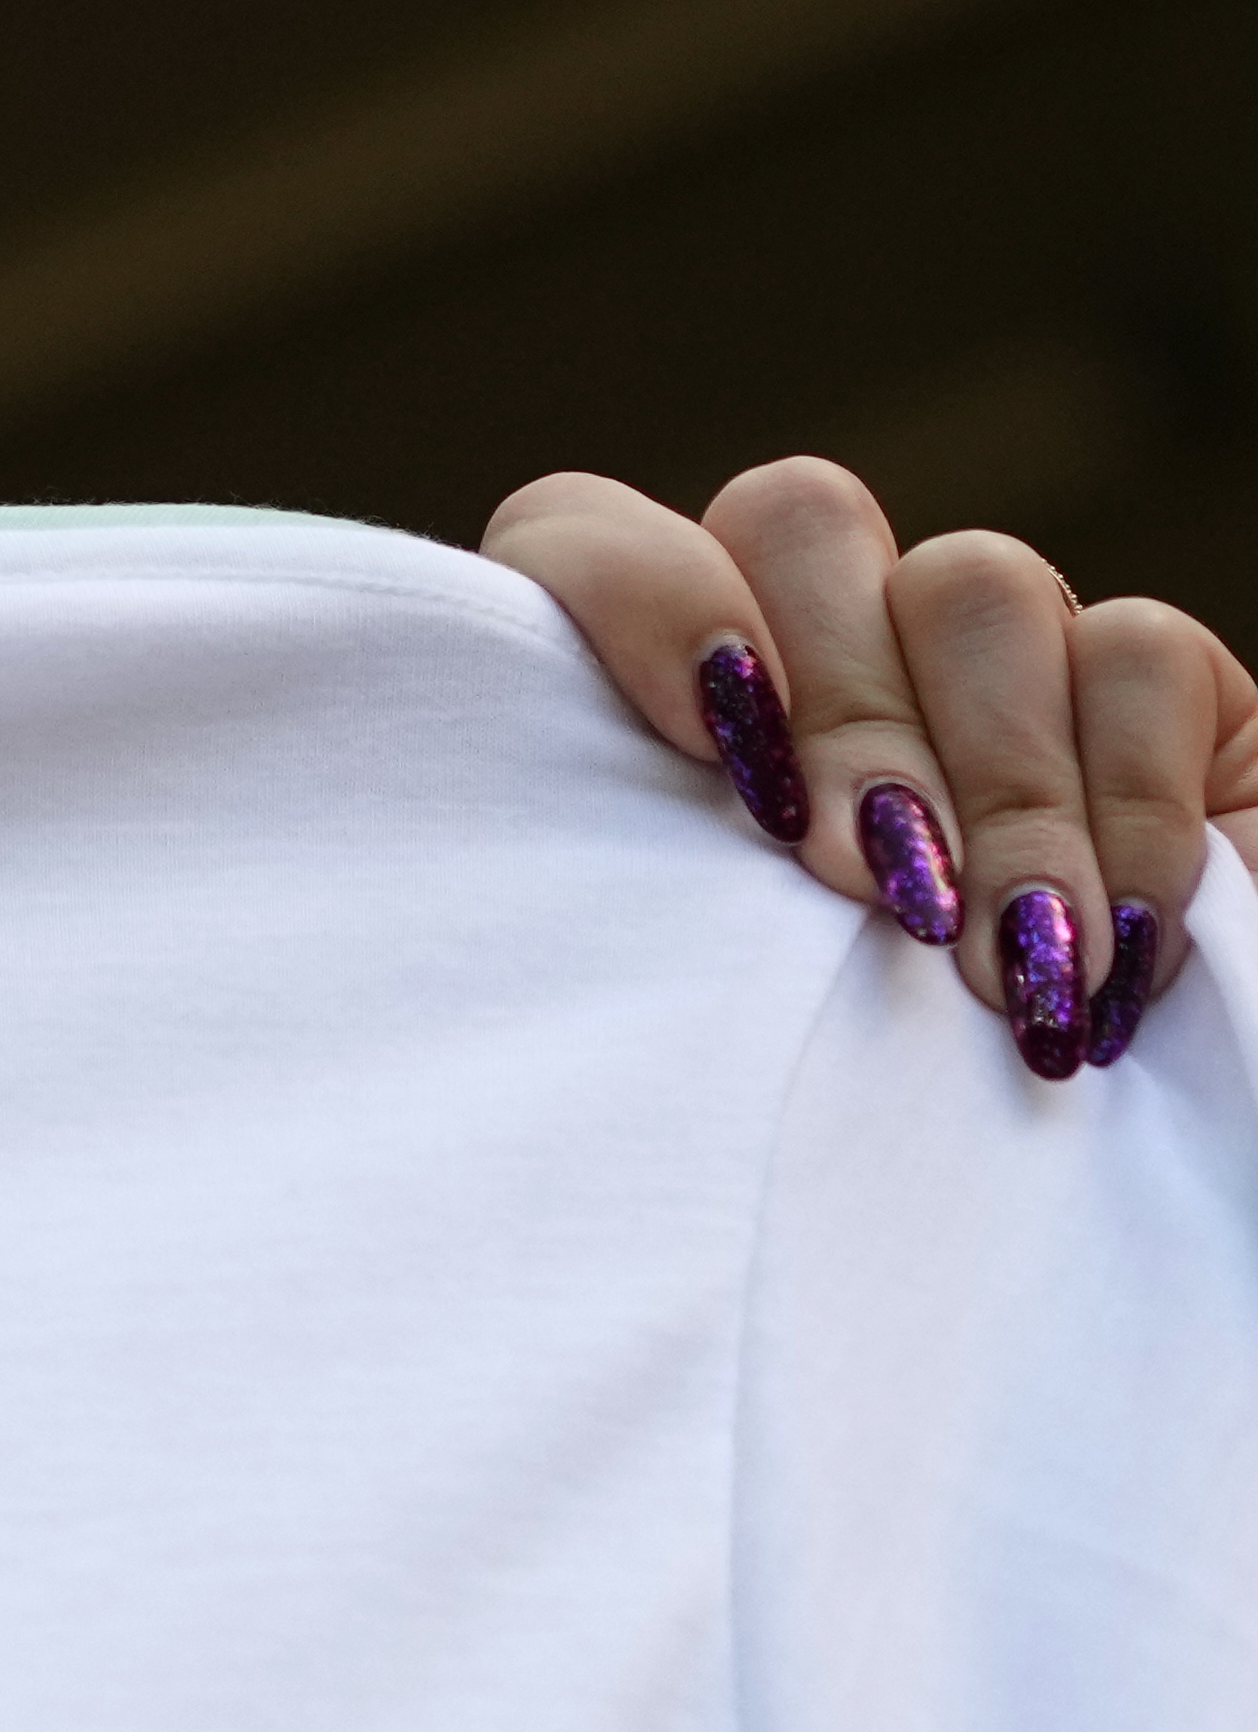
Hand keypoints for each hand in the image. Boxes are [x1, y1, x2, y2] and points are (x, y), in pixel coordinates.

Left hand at [485, 460, 1257, 1077]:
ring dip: (991, 780)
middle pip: (797, 521)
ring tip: (996, 959)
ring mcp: (991, 656)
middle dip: (839, 710)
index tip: (703, 750)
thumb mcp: (731, 1034)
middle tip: (866, 882)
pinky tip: (1119, 948)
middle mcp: (824, 649)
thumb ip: (661, 920)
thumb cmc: (874, 1143)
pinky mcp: (1154, 689)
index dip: (630, 593)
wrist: (1143, 1210)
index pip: (590, 535)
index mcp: (674, 713)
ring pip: (967, 578)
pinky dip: (1127, 807)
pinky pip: (1135, 651)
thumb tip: (578, 895)